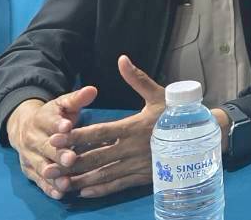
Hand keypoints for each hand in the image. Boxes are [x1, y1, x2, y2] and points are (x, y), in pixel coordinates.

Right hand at [7, 87, 98, 199]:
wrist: (23, 128)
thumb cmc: (53, 116)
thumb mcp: (63, 104)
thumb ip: (77, 99)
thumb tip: (92, 90)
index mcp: (41, 119)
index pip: (49, 121)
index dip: (58, 124)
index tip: (67, 126)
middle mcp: (32, 139)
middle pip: (46, 147)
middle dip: (58, 153)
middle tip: (71, 158)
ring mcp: (30, 156)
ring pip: (42, 166)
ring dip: (53, 175)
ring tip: (66, 182)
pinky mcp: (30, 170)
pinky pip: (39, 181)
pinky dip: (48, 188)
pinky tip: (60, 193)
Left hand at [54, 56, 166, 198]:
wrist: (202, 138)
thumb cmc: (177, 115)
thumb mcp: (159, 95)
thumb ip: (137, 79)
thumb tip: (122, 59)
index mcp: (134, 127)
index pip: (100, 133)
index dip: (77, 136)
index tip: (56, 138)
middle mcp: (133, 148)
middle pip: (96, 157)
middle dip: (71, 161)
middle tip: (49, 165)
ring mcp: (138, 165)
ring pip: (104, 174)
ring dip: (81, 179)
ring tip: (60, 182)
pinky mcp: (144, 177)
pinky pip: (118, 185)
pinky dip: (100, 189)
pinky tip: (85, 191)